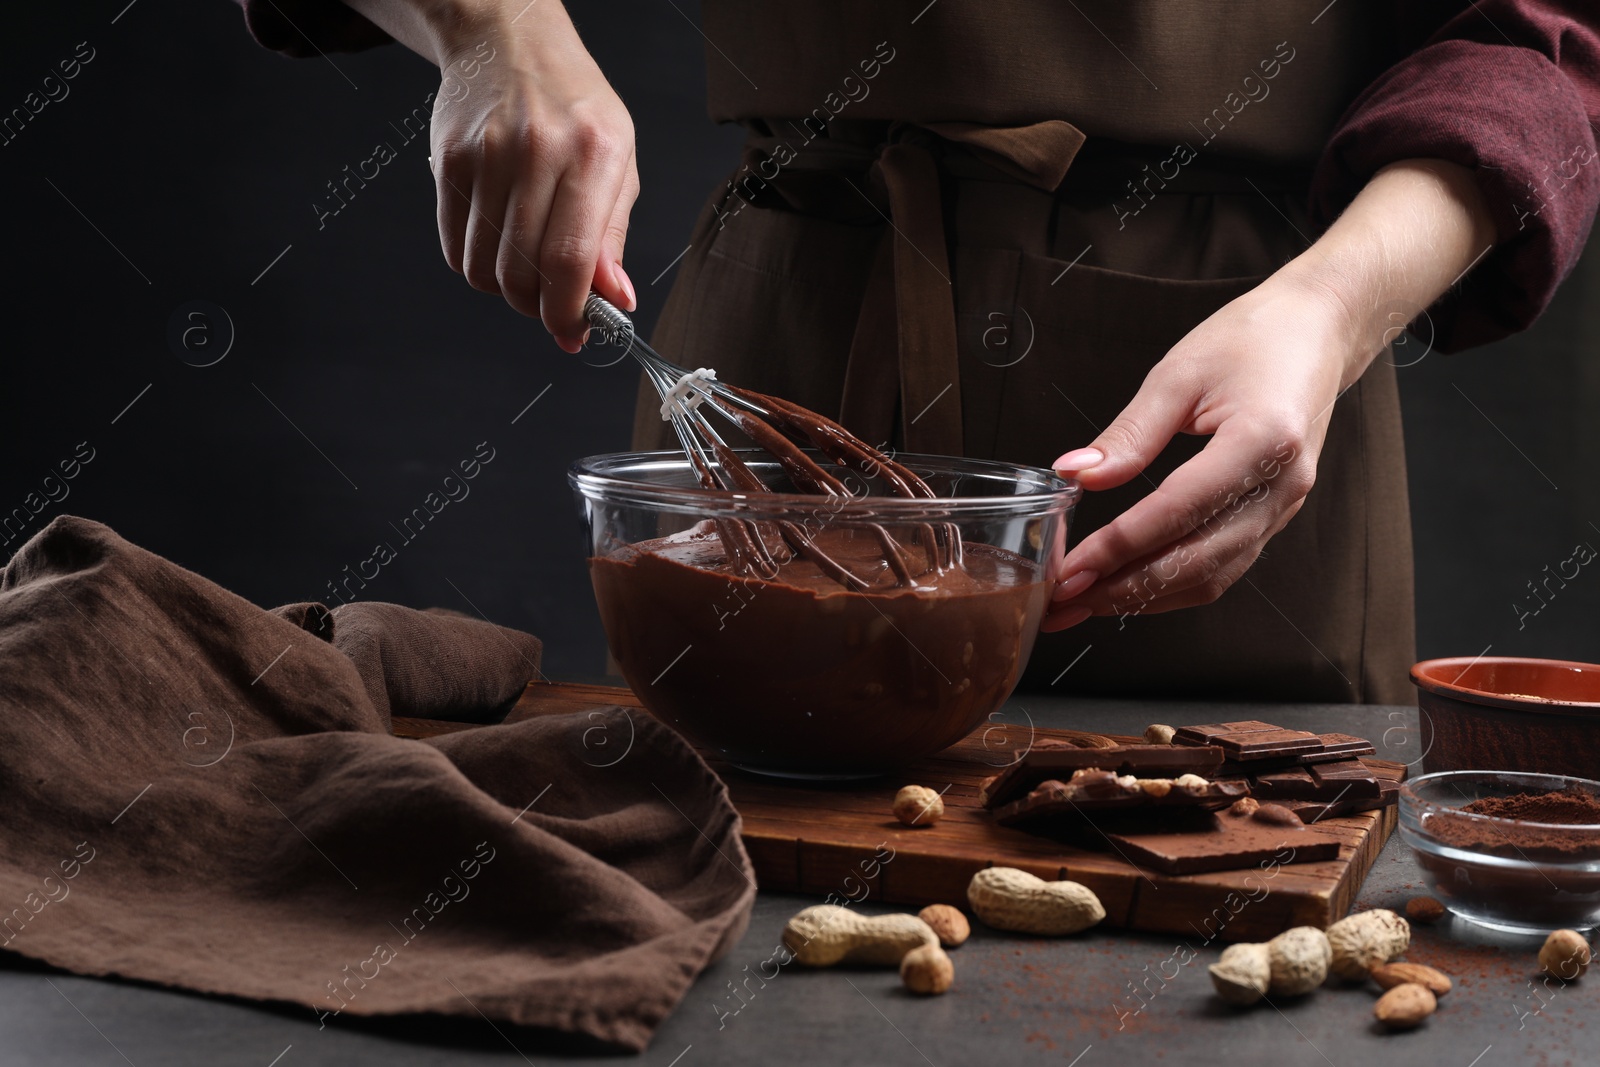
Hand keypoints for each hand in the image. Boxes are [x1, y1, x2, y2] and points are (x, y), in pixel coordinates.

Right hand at [348, 0, 638, 350]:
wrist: (509, 41)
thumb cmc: (574, 106)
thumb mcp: (617, 161)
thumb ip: (613, 237)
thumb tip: (615, 301)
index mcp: (594, 152)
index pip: (571, 259)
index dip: (569, 312)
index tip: (574, 333)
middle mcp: (538, 150)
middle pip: (523, 273)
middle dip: (538, 308)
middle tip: (551, 303)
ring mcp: (486, 155)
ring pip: (485, 269)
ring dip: (506, 289)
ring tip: (525, 266)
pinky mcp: (448, 161)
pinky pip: (455, 248)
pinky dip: (476, 265)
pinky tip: (496, 245)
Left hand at [1042, 273, 1343, 630]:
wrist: (1318, 330)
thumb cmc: (1254, 338)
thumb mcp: (1179, 372)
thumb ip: (1129, 433)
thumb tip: (1076, 474)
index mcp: (1262, 440)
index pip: (1179, 512)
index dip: (1120, 547)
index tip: (1071, 568)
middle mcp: (1281, 485)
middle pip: (1197, 560)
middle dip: (1124, 588)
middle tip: (1065, 600)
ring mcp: (1284, 505)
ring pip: (1212, 575)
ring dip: (1146, 596)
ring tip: (1087, 601)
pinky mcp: (1275, 514)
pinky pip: (1224, 564)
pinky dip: (1175, 584)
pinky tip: (1131, 585)